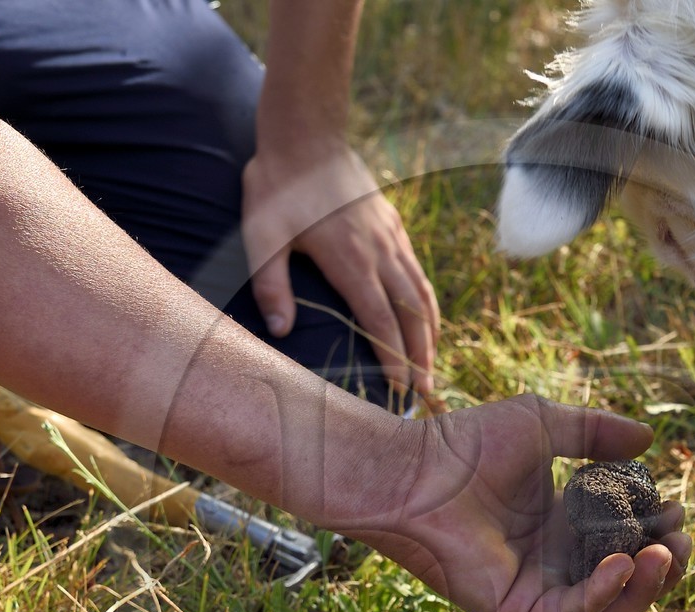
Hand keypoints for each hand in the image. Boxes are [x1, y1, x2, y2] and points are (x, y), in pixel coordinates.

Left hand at [242, 144, 438, 397]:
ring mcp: (391, 239)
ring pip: (421, 294)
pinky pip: (418, 272)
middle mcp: (380, 253)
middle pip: (411, 315)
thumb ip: (271, 285)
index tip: (401, 389)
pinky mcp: (393, 227)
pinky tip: (425, 318)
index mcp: (351, 261)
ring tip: (432, 365)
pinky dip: (426, 303)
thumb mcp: (261, 237)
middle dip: (421, 357)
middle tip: (426, 393)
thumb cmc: (276, 188)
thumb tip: (283, 331)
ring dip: (430, 333)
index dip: (394, 359)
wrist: (306, 135)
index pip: (381, 321)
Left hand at [347, 395, 691, 611]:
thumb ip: (597, 432)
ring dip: (646, 587)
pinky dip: (605, 591)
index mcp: (561, 523)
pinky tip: (623, 561)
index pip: (625, 539)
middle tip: (682, 539)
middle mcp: (553, 562)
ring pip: (609, 608)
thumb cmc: (467, 444)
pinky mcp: (517, 610)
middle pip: (627, 581)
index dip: (656, 529)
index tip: (677, 507)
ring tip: (665, 553)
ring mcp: (537, 589)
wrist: (414, 472)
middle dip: (664, 565)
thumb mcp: (545, 424)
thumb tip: (649, 441)